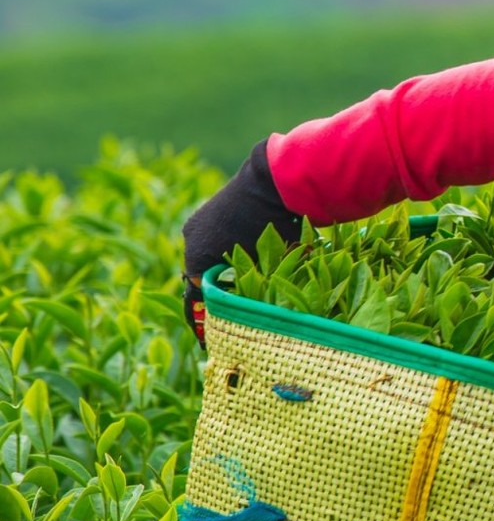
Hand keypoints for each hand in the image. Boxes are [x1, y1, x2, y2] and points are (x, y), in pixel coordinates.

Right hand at [181, 140, 301, 334]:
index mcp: (198, 258)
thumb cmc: (276, 226)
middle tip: (231, 315)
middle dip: (217, 296)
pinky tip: (246, 260)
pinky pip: (214, 241)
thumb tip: (258, 312)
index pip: (197, 299)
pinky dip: (226, 254)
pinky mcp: (209, 212)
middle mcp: (191, 241)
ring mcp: (199, 224)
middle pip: (202, 279)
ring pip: (209, 259)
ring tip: (241, 287)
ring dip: (223, 273)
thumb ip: (258, 288)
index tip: (208, 341)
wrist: (275, 179)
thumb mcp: (272, 264)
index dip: (204, 322)